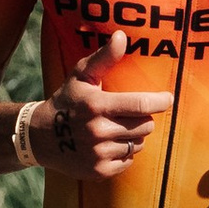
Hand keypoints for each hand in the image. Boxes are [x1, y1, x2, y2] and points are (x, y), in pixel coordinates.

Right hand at [39, 29, 170, 175]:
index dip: (160, 102)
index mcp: (96, 105)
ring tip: (115, 129)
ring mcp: (98, 153)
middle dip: (143, 119)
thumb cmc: (67, 100)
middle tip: (129, 114)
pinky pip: (128, 162)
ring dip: (133, 137)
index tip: (168, 99)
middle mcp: (97, 131)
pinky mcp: (99, 171)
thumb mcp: (81, 75)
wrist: (40, 137)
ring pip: (138, 144)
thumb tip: (122, 36)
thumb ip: (104, 57)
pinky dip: (124, 153)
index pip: (140, 105)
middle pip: (144, 126)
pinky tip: (108, 145)